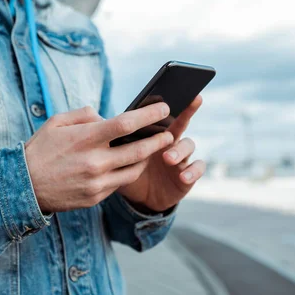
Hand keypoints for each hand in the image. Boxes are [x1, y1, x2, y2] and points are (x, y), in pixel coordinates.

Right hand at [25, 104, 173, 213]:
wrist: (24, 186)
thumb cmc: (40, 149)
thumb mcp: (56, 122)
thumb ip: (84, 115)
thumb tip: (105, 117)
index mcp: (86, 138)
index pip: (126, 124)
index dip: (149, 115)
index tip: (163, 108)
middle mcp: (95, 161)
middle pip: (139, 150)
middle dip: (158, 141)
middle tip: (169, 134)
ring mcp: (97, 182)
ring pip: (134, 170)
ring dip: (146, 159)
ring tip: (151, 150)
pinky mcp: (95, 198)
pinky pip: (119, 184)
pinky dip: (126, 173)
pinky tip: (128, 165)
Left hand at [117, 96, 205, 211]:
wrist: (135, 200)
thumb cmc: (121, 172)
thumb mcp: (113, 155)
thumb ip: (108, 138)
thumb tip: (97, 120)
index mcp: (151, 134)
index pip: (159, 114)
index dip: (164, 102)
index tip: (168, 94)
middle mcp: (168, 142)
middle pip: (181, 122)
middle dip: (187, 111)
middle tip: (189, 102)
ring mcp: (179, 159)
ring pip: (188, 145)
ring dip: (180, 150)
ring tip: (168, 158)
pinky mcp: (185, 177)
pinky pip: (197, 170)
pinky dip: (193, 171)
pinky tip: (183, 176)